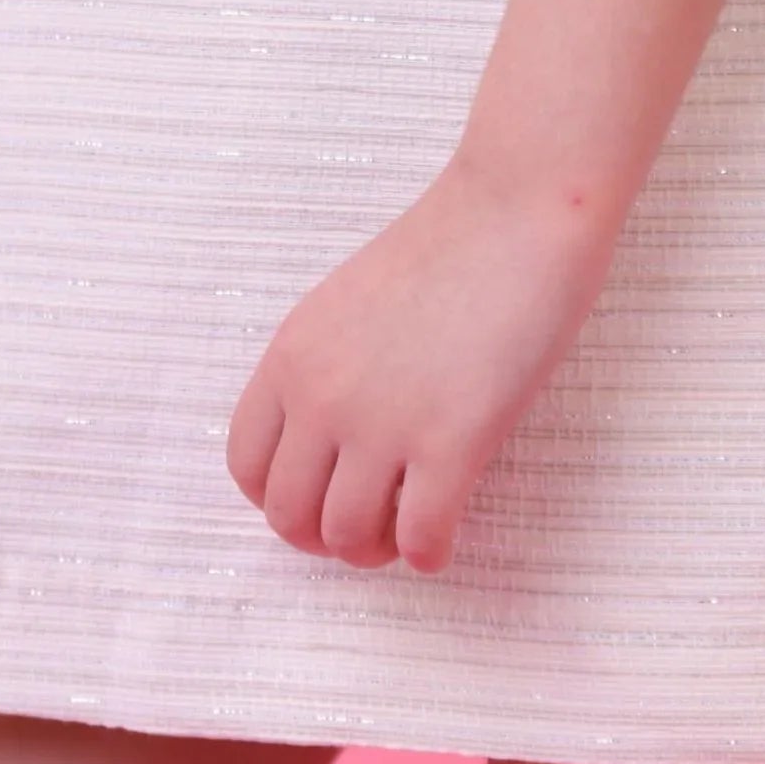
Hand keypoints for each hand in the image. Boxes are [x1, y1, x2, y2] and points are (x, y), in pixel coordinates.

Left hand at [225, 159, 610, 575]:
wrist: (518, 209)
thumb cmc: (449, 247)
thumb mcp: (347, 304)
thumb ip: (326, 368)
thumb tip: (330, 449)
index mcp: (291, 357)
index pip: (246, 466)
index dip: (281, 499)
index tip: (320, 500)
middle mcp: (323, 395)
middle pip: (289, 516)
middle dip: (326, 538)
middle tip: (368, 529)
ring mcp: (385, 422)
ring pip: (349, 539)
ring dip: (377, 551)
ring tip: (408, 532)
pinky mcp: (452, 441)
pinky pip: (422, 538)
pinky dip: (429, 554)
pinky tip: (445, 538)